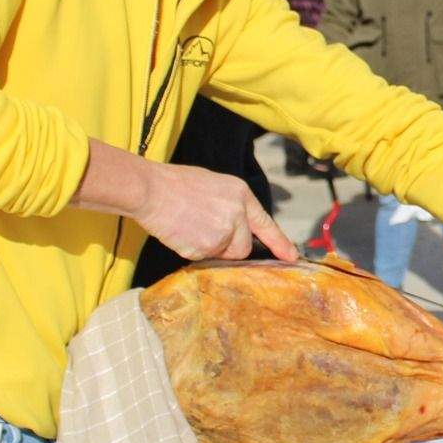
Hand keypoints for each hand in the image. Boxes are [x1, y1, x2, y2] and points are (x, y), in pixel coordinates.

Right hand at [133, 163, 297, 262]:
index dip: (280, 242)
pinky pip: (204, 258)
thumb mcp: (213, 186)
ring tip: (190, 228)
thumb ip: (230, 206)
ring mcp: (224, 231)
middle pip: (243, 247)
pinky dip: (193, 251)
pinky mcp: (207, 246)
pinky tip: (182, 233)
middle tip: (204, 232)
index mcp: (241, 195)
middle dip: (228, 247)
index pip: (266, 224)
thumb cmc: (175, 184)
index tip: (291, 256)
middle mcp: (238, 214)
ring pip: (224, 255)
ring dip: (211, 249)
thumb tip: (234, 226)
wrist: (151, 190)